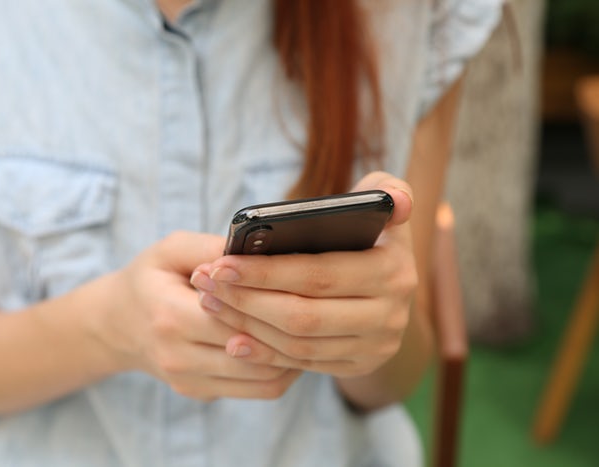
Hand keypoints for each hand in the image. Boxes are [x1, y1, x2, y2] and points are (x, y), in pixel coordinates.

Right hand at [92, 231, 300, 400]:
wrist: (118, 324)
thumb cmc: (151, 278)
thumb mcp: (171, 249)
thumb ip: (211, 248)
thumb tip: (259, 250)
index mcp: (169, 316)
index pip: (236, 317)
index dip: (272, 303)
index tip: (303, 286)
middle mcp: (178, 357)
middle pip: (255, 352)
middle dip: (291, 331)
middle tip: (321, 309)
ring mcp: (189, 381)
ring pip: (263, 379)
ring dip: (294, 356)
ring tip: (312, 328)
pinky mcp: (200, 393)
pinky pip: (256, 390)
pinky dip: (281, 370)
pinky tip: (292, 345)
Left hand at [190, 172, 416, 377]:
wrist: (389, 287)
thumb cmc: (370, 233)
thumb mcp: (382, 205)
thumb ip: (386, 188)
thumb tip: (396, 202)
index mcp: (393, 271)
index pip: (318, 275)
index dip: (266, 272)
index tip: (221, 263)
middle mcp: (390, 315)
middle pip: (302, 315)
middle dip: (246, 300)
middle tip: (206, 282)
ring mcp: (376, 346)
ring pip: (298, 343)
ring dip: (248, 326)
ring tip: (211, 302)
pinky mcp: (358, 366)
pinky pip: (303, 364)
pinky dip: (265, 352)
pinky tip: (233, 338)